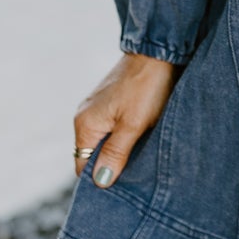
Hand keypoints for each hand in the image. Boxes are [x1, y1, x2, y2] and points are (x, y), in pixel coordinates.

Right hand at [73, 51, 178, 187]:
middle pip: (92, 154)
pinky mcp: (109, 101)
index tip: (121, 186)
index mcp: (84, 125)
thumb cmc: (146, 88)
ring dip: (120, 149)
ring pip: (104, 140)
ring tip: (140, 154)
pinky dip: (123, 135)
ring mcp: (96, 108)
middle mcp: (84, 117)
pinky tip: (141, 136)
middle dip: (111, 165)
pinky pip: (111, 127)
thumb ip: (115, 153)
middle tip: (135, 174)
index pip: (82, 166)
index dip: (99, 178)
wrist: (156, 52)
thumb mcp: (133, 125)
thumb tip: (100, 181)